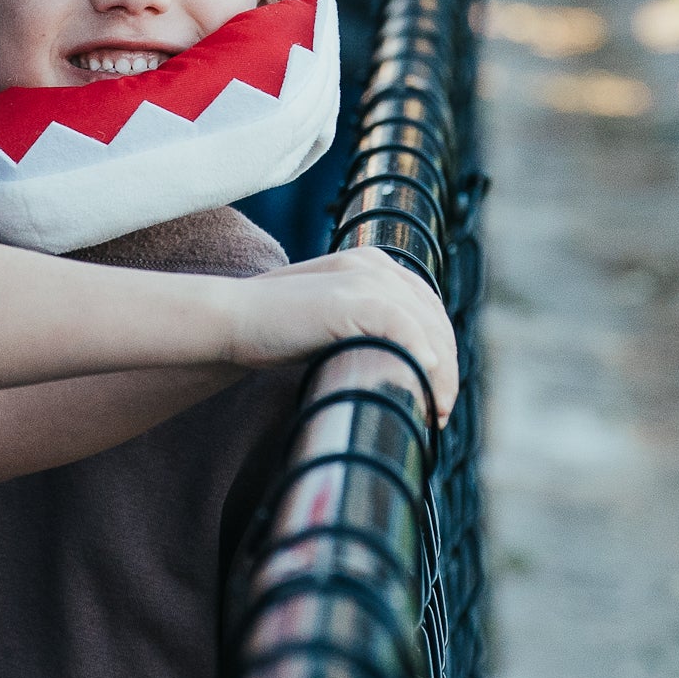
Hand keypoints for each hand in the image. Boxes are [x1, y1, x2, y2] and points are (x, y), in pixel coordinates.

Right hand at [228, 248, 459, 418]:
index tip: (439, 394)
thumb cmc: (276, 331)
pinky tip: (423, 384)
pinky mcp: (350, 299)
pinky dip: (419, 355)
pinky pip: (402, 327)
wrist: (232, 320)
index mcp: (372, 265)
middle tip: (441, 412)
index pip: (427, 309)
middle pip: (434, 319)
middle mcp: (374, 265)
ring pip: (426, 327)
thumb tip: (404, 367)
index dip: (441, 353)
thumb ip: (365, 330)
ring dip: (439, 374)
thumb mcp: (332, 325)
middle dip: (446, 369)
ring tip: (435, 412)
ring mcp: (364, 278)